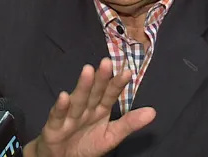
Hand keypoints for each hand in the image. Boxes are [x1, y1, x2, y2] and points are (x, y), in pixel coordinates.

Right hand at [23, 58, 155, 156]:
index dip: (117, 84)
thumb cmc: (86, 144)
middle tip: (107, 62)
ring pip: (78, 99)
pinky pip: (58, 115)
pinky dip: (61, 107)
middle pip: (94, 93)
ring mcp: (70, 115)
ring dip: (83, 86)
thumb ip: (129, 124)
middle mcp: (85, 108)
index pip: (110, 94)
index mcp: (100, 109)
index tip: (128, 72)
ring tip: (88, 70)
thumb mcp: (111, 136)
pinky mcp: (55, 125)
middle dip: (100, 78)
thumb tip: (153, 112)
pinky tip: (64, 97)